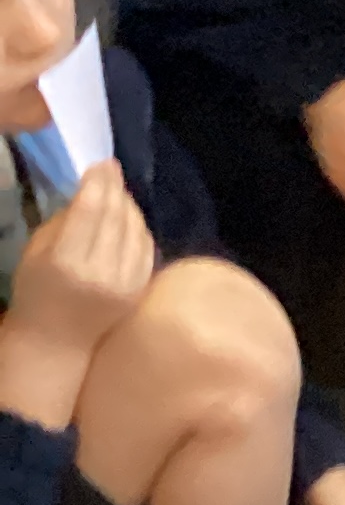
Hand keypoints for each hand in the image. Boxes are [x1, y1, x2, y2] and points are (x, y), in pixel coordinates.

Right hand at [5, 161, 158, 357]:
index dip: (99, 182)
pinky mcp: (141, 292)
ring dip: (130, 206)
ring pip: (136, 232)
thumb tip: (91, 190)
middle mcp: (101, 273)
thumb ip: (65, 221)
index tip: (101, 163)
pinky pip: (147, 250)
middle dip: (116, 188)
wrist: (58, 341)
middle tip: (112, 168)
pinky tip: (130, 218)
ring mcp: (126, 285)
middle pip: (116, 218)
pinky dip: (140, 229)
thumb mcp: (37, 250)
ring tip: (118, 191)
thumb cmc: (37, 290)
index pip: (90, 210)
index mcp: (68, 261)